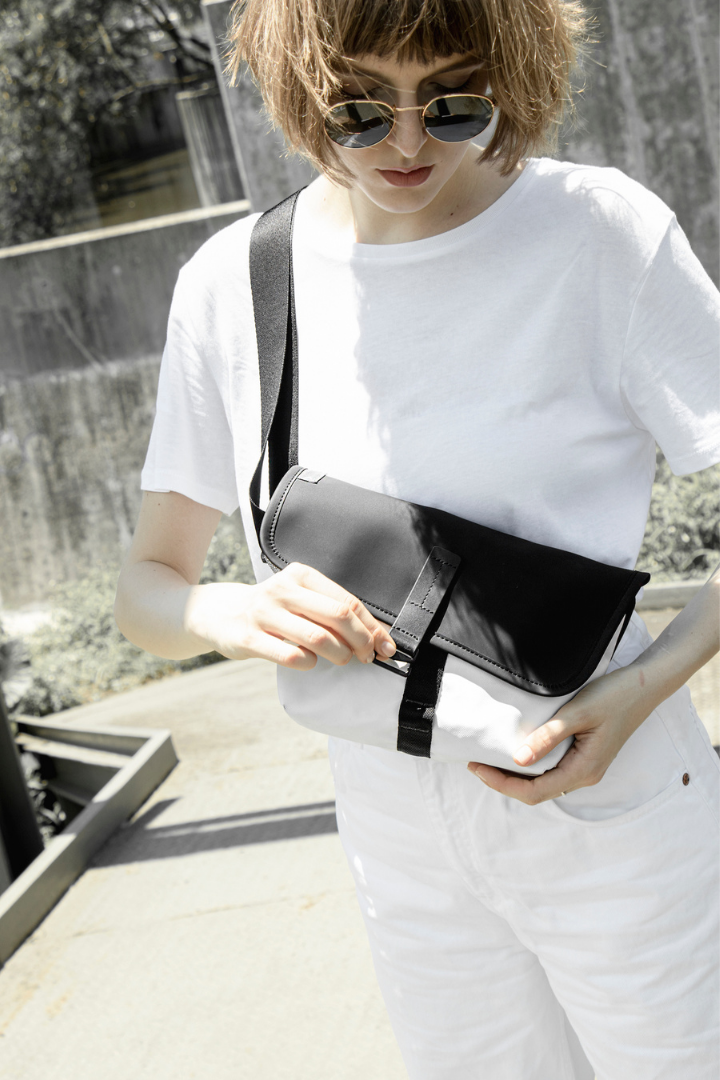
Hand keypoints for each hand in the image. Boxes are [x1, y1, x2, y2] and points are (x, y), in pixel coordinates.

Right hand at [186, 561, 396, 669]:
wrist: (218, 613)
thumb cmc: (271, 609)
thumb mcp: (299, 599)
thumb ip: (331, 613)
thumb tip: (377, 637)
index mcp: (301, 575)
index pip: (347, 601)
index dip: (371, 627)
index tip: (385, 645)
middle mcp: (282, 589)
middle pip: (338, 616)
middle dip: (361, 641)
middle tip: (367, 657)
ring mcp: (264, 613)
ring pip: (318, 637)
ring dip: (339, 654)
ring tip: (342, 660)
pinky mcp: (248, 637)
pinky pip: (290, 655)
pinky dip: (309, 663)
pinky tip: (309, 662)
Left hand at [467, 661, 657, 803]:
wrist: (644, 686)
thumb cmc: (614, 696)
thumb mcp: (578, 713)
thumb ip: (548, 737)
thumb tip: (518, 760)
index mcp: (583, 770)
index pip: (534, 792)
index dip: (501, 784)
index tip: (476, 766)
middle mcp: (584, 775)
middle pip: (536, 792)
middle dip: (503, 781)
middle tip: (474, 762)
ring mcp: (585, 767)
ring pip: (543, 782)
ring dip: (515, 775)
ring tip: (488, 757)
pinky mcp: (584, 756)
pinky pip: (551, 770)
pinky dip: (529, 765)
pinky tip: (514, 750)